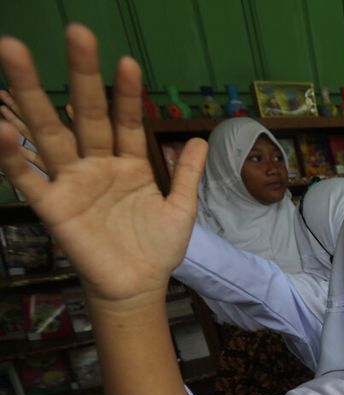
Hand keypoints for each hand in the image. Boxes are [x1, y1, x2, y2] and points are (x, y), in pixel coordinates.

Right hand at [0, 25, 205, 304]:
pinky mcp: (54, 206)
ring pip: (50, 132)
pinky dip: (12, 156)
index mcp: (128, 163)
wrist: (139, 287)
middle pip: (86, 112)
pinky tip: (0, 129)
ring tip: (13, 53)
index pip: (125, 119)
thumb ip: (186, 174)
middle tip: (78, 31)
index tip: (128, 60)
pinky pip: (28, 178)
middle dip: (82, 74)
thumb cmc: (156, 249)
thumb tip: (197, 139)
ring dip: (32, 95)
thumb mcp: (181, 209)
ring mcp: (72, 182)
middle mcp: (96, 165)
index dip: (126, 92)